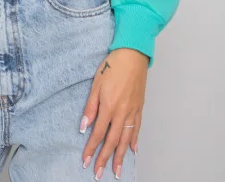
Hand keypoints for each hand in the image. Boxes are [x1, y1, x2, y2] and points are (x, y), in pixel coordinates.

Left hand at [80, 48, 147, 179]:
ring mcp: (133, 111)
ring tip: (117, 170)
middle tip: (100, 174)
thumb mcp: (96, 84)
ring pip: (126, 139)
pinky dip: (134, 140)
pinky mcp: (140, 107)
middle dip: (105, 159)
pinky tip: (132, 150)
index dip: (91, 149)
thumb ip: (90, 107)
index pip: (98, 134)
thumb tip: (84, 126)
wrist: (133, 54)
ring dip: (120, 156)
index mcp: (109, 107)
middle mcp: (122, 113)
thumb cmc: (112, 66)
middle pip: (112, 141)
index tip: (86, 161)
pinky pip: (137, 128)